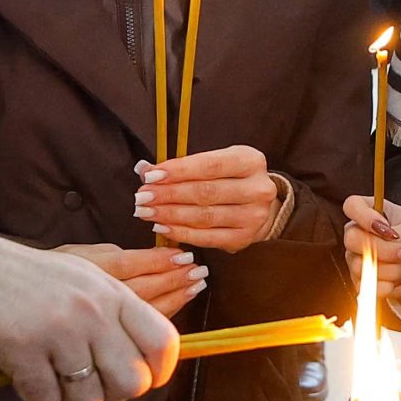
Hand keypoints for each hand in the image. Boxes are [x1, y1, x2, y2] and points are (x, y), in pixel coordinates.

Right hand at [0, 224, 179, 400]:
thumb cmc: (25, 278)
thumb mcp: (83, 278)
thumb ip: (119, 313)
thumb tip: (156, 360)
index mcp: (111, 292)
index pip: (163, 342)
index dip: (158, 372)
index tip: (143, 379)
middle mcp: (91, 310)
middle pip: (132, 382)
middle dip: (112, 393)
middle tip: (88, 381)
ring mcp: (57, 329)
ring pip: (89, 398)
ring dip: (69, 396)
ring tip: (50, 370)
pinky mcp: (21, 349)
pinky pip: (46, 400)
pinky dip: (35, 394)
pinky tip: (23, 370)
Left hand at [135, 147, 282, 251]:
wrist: (258, 206)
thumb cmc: (229, 179)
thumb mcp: (213, 163)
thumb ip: (182, 167)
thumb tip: (143, 168)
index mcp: (251, 161)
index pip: (210, 165)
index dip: (178, 171)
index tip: (150, 175)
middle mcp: (258, 189)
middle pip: (206, 192)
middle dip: (169, 194)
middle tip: (141, 196)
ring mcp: (254, 217)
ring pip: (204, 216)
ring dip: (170, 215)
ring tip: (146, 212)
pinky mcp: (244, 239)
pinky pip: (207, 238)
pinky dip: (181, 233)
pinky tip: (162, 227)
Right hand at [341, 196, 400, 310]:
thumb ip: (400, 234)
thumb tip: (382, 247)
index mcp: (370, 212)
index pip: (352, 206)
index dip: (365, 217)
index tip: (389, 230)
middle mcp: (359, 234)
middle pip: (352, 239)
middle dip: (384, 250)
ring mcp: (358, 258)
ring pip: (360, 266)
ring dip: (391, 270)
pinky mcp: (363, 281)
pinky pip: (366, 286)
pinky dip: (387, 285)